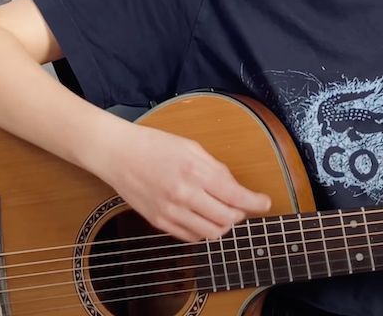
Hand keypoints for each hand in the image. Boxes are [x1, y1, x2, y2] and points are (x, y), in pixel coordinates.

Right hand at [89, 123, 270, 241]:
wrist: (117, 154)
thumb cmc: (154, 145)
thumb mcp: (191, 147)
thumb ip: (215, 168)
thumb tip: (234, 187)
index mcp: (195, 172)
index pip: (236, 196)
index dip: (256, 202)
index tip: (265, 203)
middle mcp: (184, 195)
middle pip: (227, 219)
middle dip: (240, 215)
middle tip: (241, 206)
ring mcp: (170, 212)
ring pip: (210, 233)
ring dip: (222, 226)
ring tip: (221, 213)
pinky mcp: (159, 222)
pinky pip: (190, 237)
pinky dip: (202, 231)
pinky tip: (201, 218)